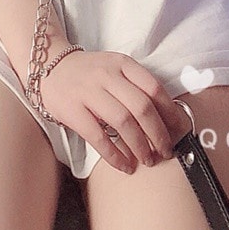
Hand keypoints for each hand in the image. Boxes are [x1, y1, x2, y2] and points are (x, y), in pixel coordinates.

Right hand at [38, 46, 183, 173]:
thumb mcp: (115, 68)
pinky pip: (98, 136)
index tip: (179, 130)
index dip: (170, 112)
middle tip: (166, 151)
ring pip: (123, 122)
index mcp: (122, 64)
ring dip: (140, 145)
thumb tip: (166, 118)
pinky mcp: (72, 110)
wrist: (49, 67)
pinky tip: (125, 165)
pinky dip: (115, 155)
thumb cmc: (89, 73)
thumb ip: (136, 86)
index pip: (154, 88)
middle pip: (142, 107)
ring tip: (148, 160)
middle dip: (158, 134)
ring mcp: (89, 91)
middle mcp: (107, 75)